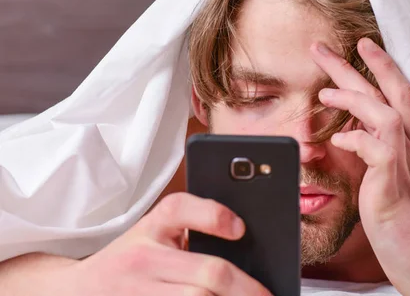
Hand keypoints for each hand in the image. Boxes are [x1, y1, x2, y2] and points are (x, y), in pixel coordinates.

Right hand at [58, 193, 271, 295]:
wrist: (75, 291)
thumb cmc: (130, 260)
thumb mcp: (153, 236)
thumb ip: (191, 235)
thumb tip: (246, 247)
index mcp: (151, 227)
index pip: (180, 209)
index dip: (214, 215)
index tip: (240, 229)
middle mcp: (143, 257)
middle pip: (207, 272)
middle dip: (246, 288)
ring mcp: (139, 291)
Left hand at [310, 38, 409, 294]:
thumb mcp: (397, 182)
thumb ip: (378, 156)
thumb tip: (350, 136)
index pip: (402, 95)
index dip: (383, 68)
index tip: (361, 48)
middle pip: (391, 92)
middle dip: (356, 65)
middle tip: (322, 48)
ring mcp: (408, 163)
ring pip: (385, 111)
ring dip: (352, 97)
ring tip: (324, 92)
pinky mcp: (396, 182)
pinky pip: (378, 147)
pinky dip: (355, 138)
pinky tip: (338, 140)